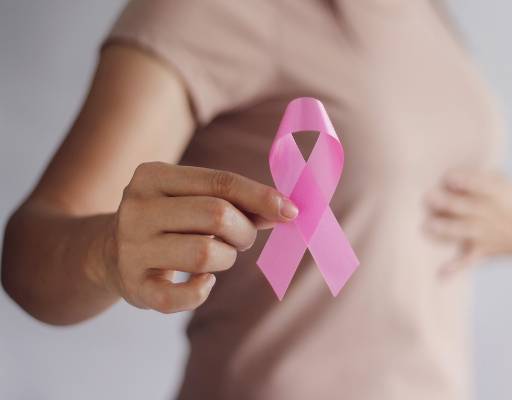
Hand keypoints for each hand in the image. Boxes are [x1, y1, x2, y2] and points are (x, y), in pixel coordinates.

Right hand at [100, 162, 297, 312]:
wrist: (108, 253)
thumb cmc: (169, 220)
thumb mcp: (192, 199)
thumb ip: (235, 201)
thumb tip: (284, 209)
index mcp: (153, 176)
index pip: (220, 182)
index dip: (260, 196)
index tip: (290, 210)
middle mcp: (136, 208)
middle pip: (216, 215)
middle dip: (244, 230)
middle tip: (243, 238)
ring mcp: (131, 249)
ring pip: (205, 254)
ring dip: (227, 258)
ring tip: (219, 256)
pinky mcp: (133, 286)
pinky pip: (183, 295)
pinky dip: (203, 290)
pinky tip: (204, 281)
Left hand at [423, 167, 511, 272]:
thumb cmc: (509, 199)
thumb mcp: (503, 182)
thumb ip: (481, 178)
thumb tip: (451, 178)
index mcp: (496, 193)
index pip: (479, 185)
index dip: (463, 181)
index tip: (448, 178)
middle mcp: (489, 214)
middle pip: (465, 207)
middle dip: (446, 203)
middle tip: (427, 196)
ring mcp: (485, 234)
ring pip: (462, 231)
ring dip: (445, 229)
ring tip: (426, 226)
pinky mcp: (481, 251)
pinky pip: (467, 261)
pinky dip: (454, 268)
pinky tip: (440, 274)